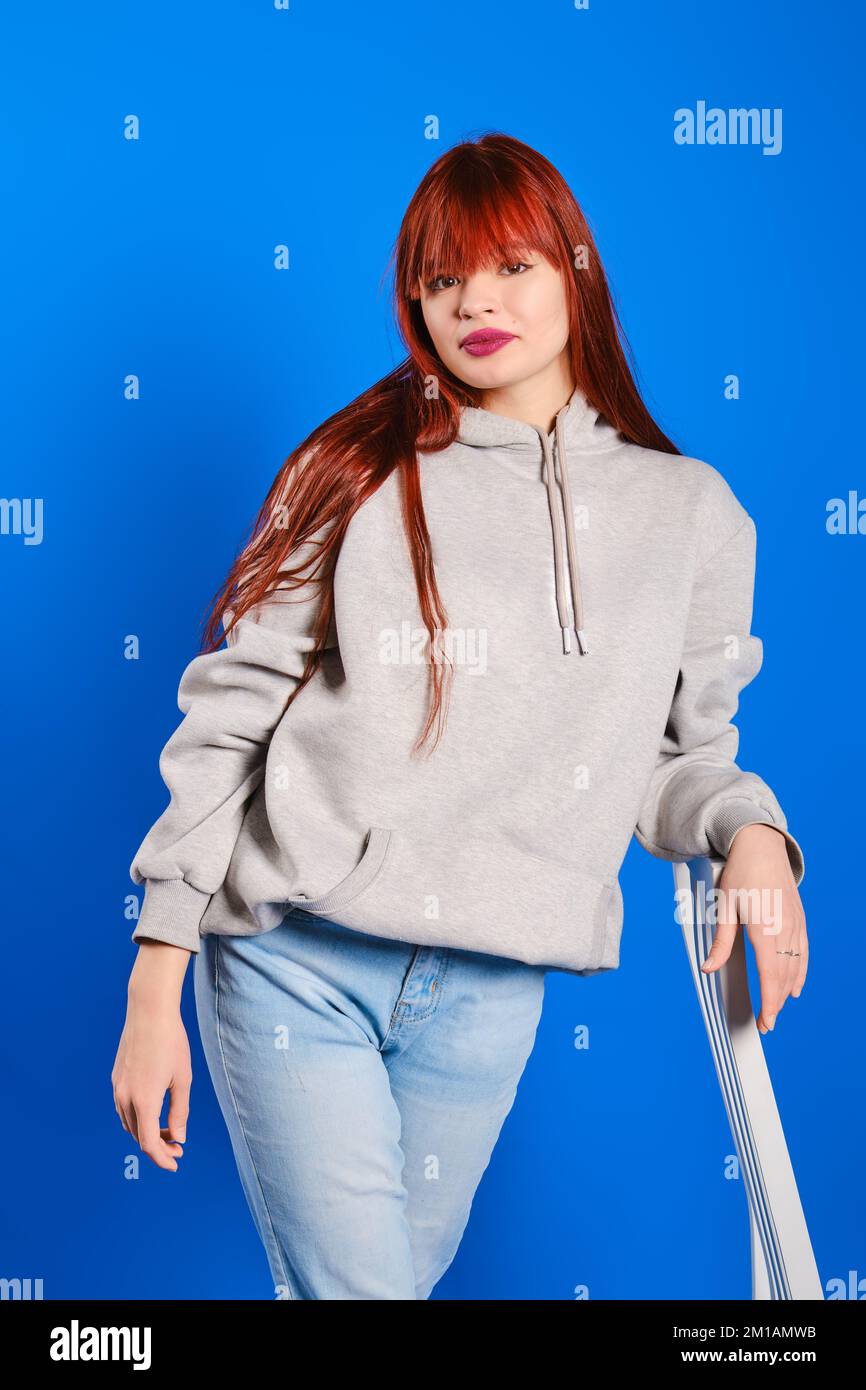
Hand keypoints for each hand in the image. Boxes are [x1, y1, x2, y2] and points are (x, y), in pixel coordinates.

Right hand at [111, 944, 192, 1170]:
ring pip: (128, 1123)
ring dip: (146, 1132)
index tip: (175, 1163)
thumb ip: (179, 1112)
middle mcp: (125, 1098)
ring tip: (167, 1130)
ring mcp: (117, 1087)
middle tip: (178, 1146)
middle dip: (158, 1146)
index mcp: (144, 1101)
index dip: (162, 1158)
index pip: (149, 1143)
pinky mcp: (116, 1078)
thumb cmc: (171, 1043)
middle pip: (138, 1135)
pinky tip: (152, 1112)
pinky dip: (137, 1118)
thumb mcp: (183, 1079)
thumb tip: (179, 1138)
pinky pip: (123, 1108)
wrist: (149, 1012)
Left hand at [700, 822, 808, 1033]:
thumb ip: (720, 942)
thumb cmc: (739, 874)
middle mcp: (784, 929)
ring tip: (776, 1009)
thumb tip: (708, 968)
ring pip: (796, 967)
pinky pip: (803, 953)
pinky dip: (800, 973)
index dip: (770, 1002)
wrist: (761, 846)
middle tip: (766, 1023)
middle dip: (776, 1003)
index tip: (767, 1022)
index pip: (770, 976)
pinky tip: (796, 987)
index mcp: (764, 928)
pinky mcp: (800, 919)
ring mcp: (796, 924)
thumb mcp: (724, 907)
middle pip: (784, 976)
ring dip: (787, 991)